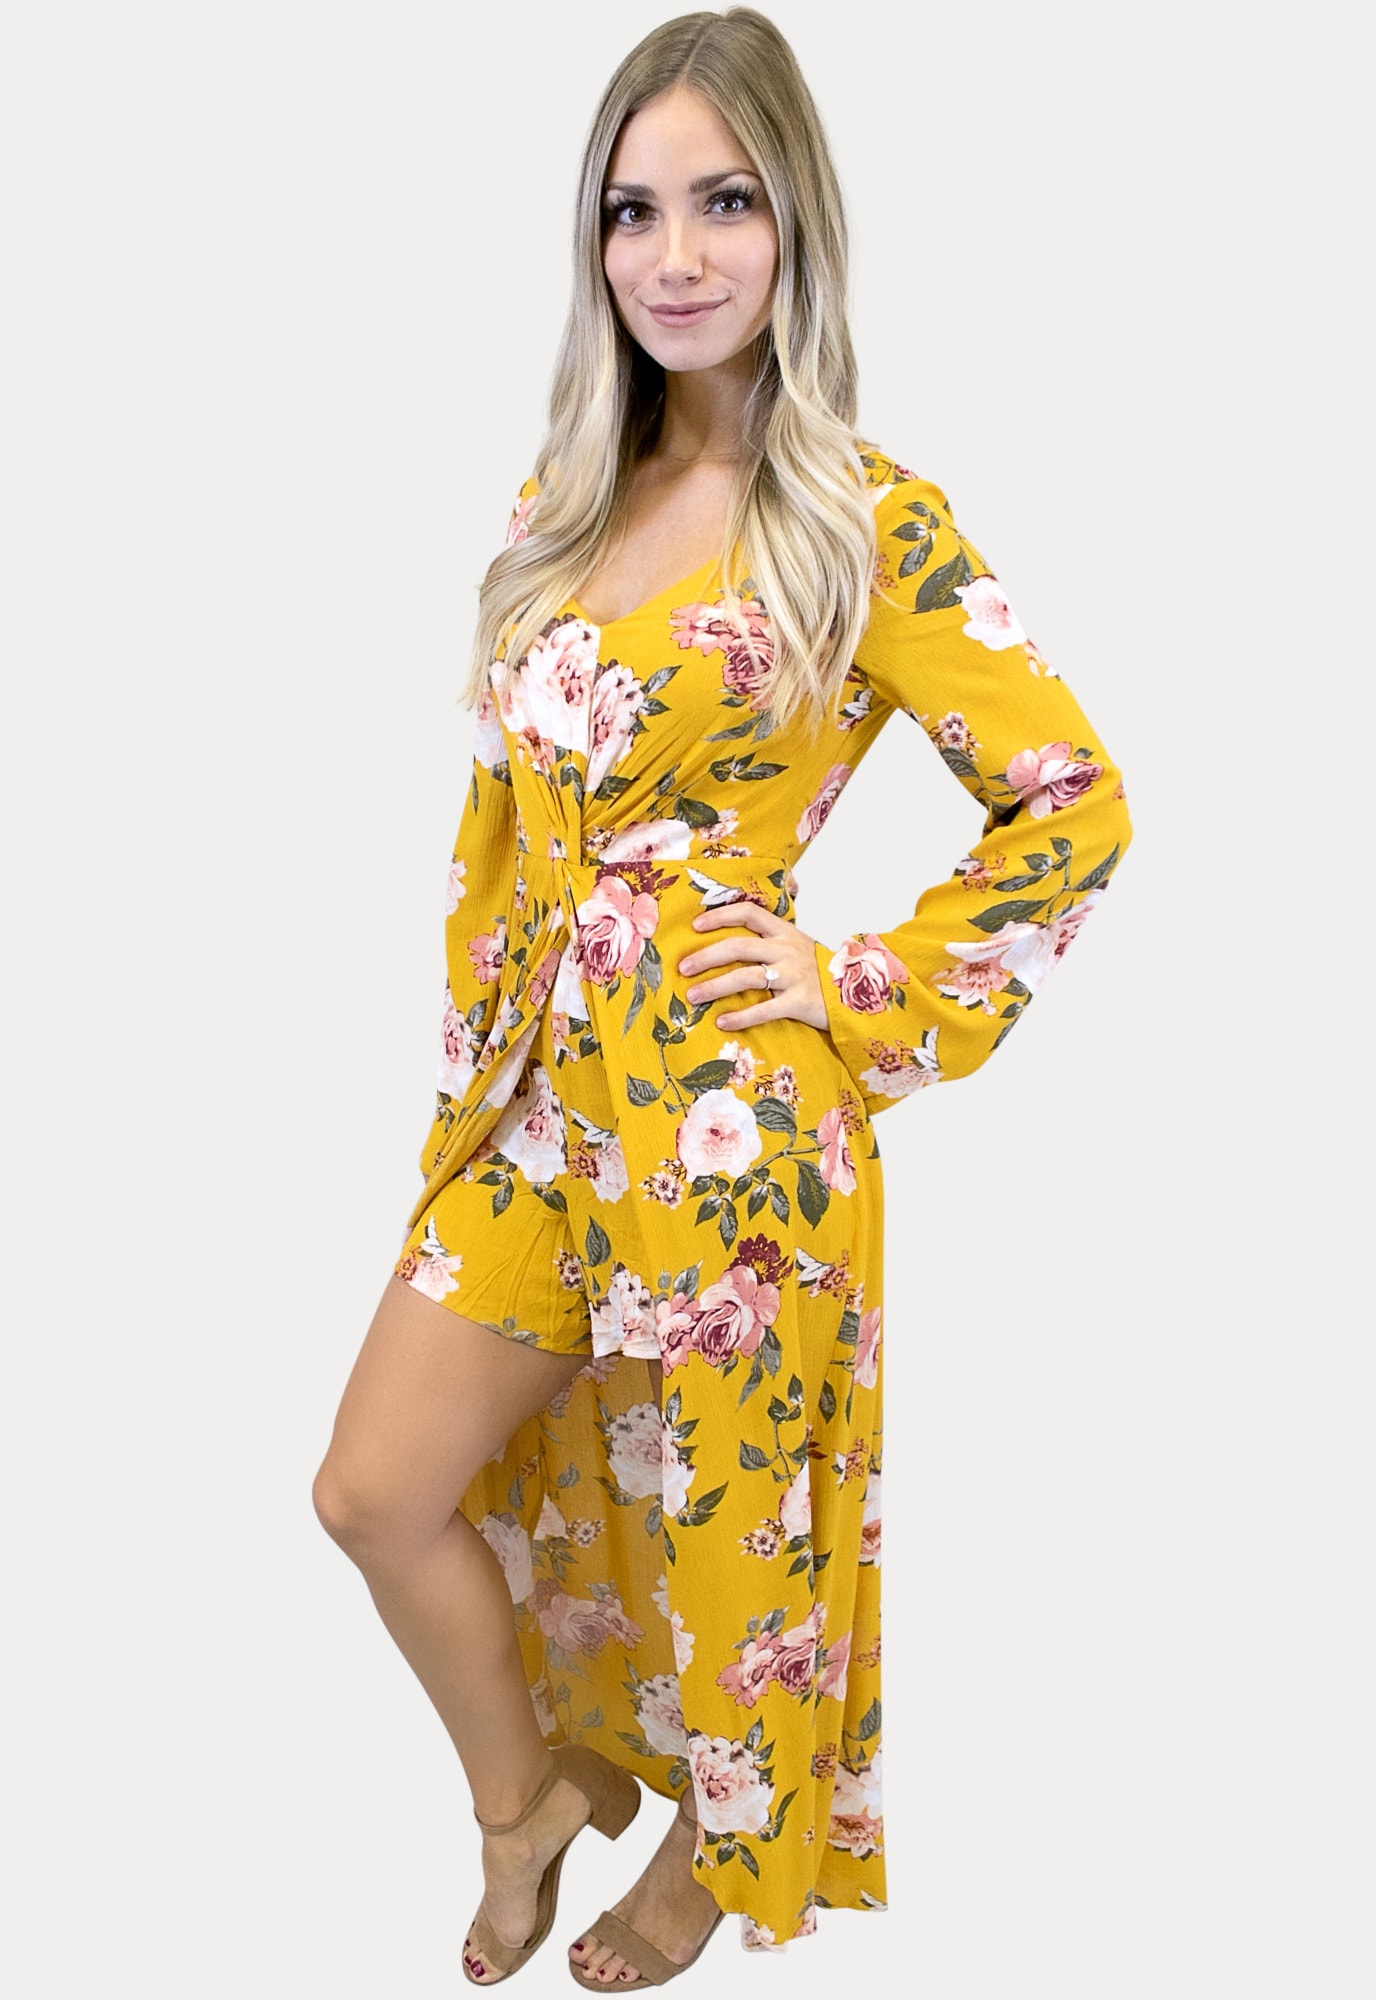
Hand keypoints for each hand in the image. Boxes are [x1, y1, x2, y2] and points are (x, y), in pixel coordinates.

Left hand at [678, 897, 828, 1032]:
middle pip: (738, 946)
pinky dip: (741, 1017)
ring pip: (746, 976)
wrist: (855, 992)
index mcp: (784, 932)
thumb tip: (727, 944)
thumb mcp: (797, 945)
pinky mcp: (799, 1002)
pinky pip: (764, 1010)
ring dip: (715, 987)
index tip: (695, 926)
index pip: (747, 913)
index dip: (719, 916)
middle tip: (683, 968)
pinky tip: (722, 1022)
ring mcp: (793, 976)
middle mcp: (786, 950)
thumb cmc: (820, 971)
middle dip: (706, 956)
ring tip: (693, 996)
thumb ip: (769, 941)